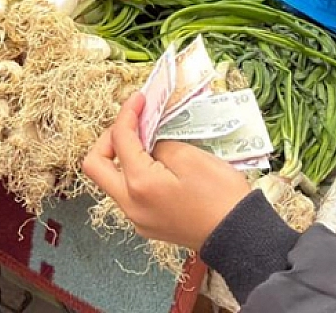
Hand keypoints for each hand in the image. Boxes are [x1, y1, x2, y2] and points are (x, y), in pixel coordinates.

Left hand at [84, 93, 253, 251]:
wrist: (239, 235)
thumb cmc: (220, 195)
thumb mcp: (190, 157)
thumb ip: (159, 144)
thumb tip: (148, 142)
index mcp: (138, 185)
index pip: (119, 139)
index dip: (127, 114)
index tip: (139, 99)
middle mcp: (130, 205)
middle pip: (96, 167)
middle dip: (109, 139)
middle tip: (132, 124)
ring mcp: (138, 219)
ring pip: (113, 182)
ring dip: (122, 158)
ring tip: (147, 140)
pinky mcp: (149, 225)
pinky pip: (130, 195)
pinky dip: (136, 174)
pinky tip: (157, 164)